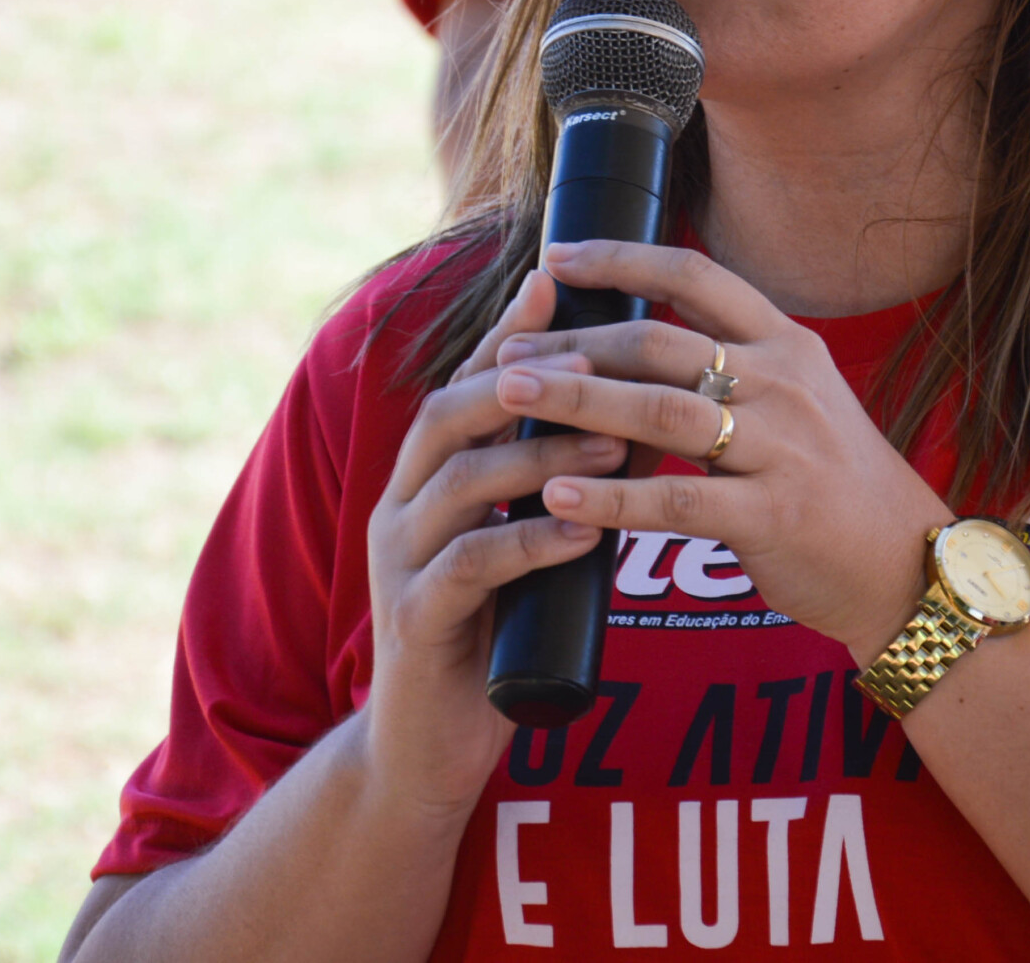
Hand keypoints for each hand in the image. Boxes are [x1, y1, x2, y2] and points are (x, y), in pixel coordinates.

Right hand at [360, 270, 624, 811]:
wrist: (429, 746)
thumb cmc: (492, 632)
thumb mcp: (521, 543)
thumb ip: (550, 485)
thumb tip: (629, 412)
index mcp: (424, 479)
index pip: (462, 386)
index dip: (505, 334)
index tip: (557, 283)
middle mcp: (401, 508)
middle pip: (447, 416)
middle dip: (521, 381)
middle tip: (594, 356)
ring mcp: (400, 565)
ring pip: (460, 485)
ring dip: (539, 457)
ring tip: (612, 439)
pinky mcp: (415, 623)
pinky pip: (468, 568)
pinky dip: (528, 543)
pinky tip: (582, 531)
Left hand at [493, 241, 954, 663]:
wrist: (904, 562)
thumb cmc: (834, 483)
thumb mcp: (798, 402)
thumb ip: (731, 370)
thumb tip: (630, 350)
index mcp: (787, 344)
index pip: (695, 277)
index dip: (622, 259)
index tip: (556, 256)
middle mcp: (785, 382)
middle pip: (661, 343)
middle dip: (575, 343)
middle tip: (506, 352)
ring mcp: (782, 447)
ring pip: (661, 411)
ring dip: (578, 399)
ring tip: (510, 394)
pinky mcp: (773, 513)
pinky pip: (677, 499)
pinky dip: (610, 497)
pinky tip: (557, 496)